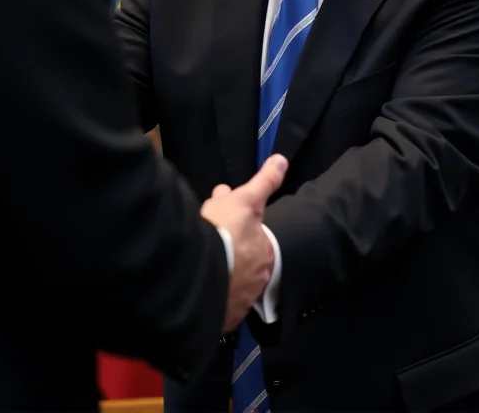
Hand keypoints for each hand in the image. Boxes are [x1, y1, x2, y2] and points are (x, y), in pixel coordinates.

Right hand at [201, 153, 287, 331]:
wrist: (197, 273)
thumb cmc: (225, 233)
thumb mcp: (246, 199)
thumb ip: (265, 181)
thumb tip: (281, 161)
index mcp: (264, 255)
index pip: (254, 240)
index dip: (242, 226)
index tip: (229, 220)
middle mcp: (255, 282)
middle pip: (243, 263)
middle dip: (232, 248)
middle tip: (215, 235)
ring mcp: (237, 302)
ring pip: (229, 283)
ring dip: (220, 270)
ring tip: (202, 259)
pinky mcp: (218, 318)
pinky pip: (215, 303)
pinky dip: (209, 291)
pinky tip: (197, 283)